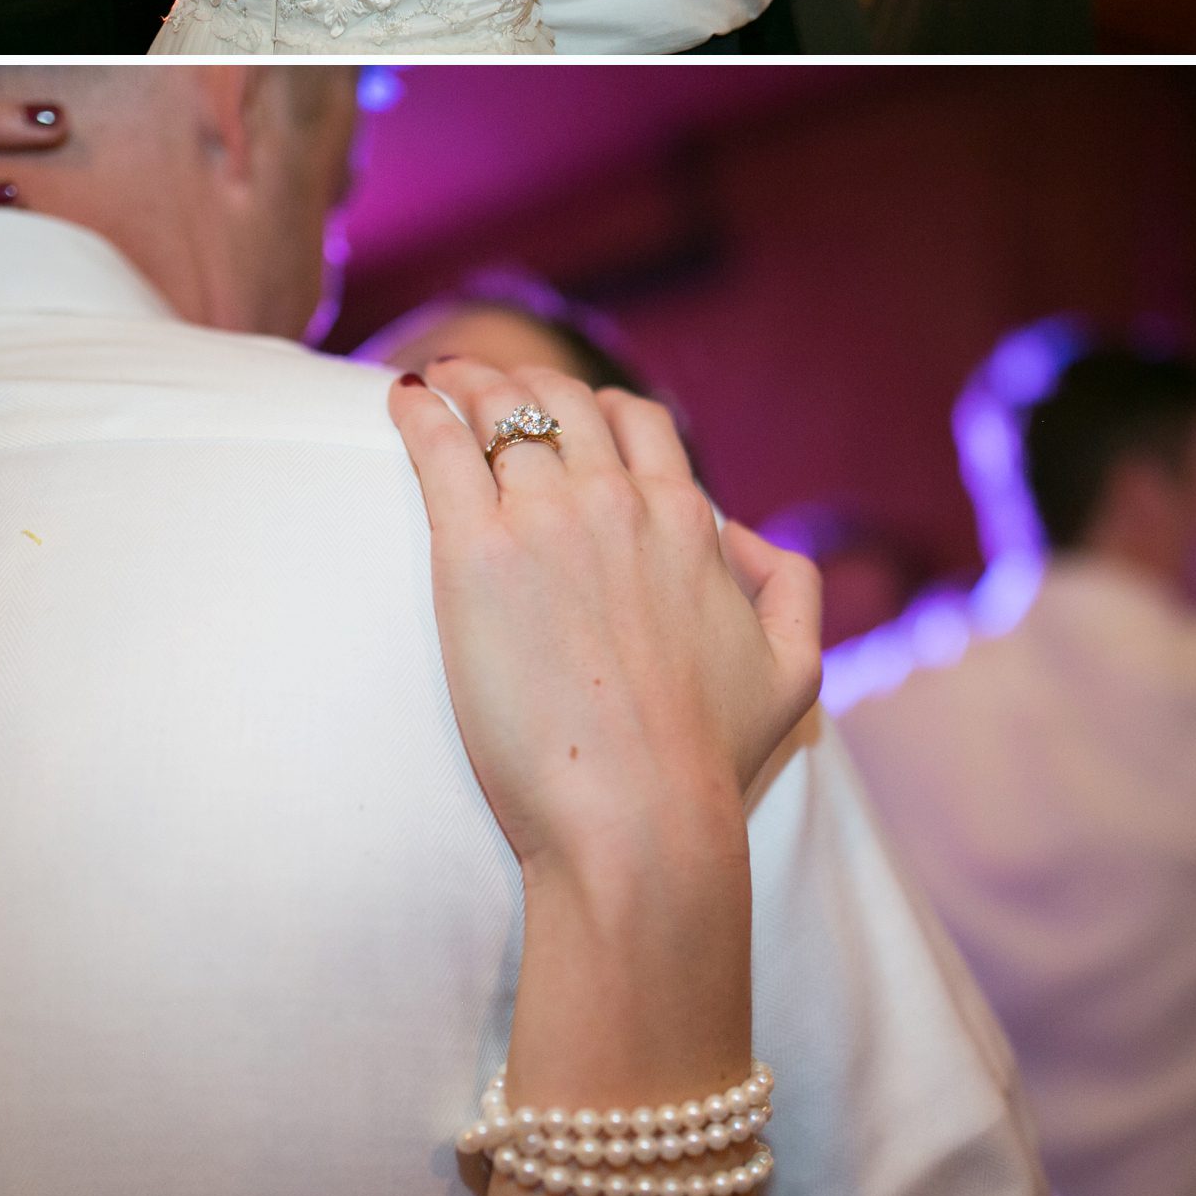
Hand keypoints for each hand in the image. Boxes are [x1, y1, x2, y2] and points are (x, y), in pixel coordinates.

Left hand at [391, 358, 820, 882]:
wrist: (639, 817)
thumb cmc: (709, 760)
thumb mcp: (793, 668)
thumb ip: (790, 585)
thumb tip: (741, 535)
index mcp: (685, 519)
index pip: (638, 425)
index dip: (599, 410)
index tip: (568, 414)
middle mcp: (618, 501)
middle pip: (563, 402)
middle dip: (525, 382)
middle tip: (485, 382)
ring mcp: (545, 519)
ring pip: (501, 412)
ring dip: (471, 382)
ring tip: (441, 378)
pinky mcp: (477, 553)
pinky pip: (440, 447)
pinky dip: (420, 410)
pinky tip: (403, 395)